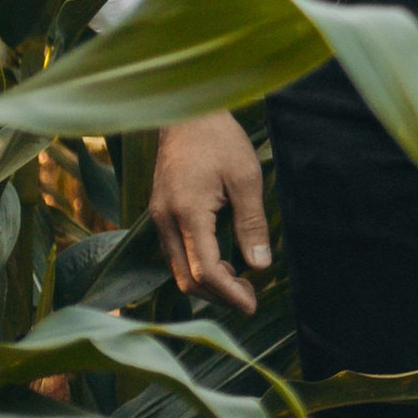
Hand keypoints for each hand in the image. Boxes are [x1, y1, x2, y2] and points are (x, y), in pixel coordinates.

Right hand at [150, 113, 271, 312]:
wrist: (185, 112)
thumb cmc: (219, 140)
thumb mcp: (246, 178)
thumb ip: (252, 223)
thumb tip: (259, 265)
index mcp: (187, 213)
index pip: (206, 270)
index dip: (229, 294)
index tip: (252, 305)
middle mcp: (165, 221)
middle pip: (187, 279)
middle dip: (218, 296)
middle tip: (250, 297)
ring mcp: (158, 218)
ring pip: (178, 270)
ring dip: (208, 283)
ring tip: (240, 283)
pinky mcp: (160, 213)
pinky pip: (174, 254)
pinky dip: (196, 267)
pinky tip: (222, 262)